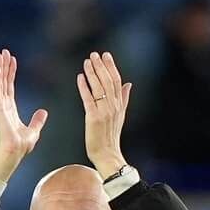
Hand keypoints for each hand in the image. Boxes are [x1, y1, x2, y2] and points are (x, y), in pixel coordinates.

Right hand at [0, 49, 46, 182]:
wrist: (14, 152)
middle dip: (4, 67)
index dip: (11, 74)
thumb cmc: (21, 146)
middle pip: (3, 81)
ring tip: (0, 54)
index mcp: (9, 109)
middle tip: (4, 52)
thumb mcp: (33, 131)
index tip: (12, 63)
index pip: (10, 88)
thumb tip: (43, 112)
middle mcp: (2, 105)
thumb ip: (37, 121)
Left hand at [76, 51, 131, 179]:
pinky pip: (88, 99)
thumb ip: (124, 98)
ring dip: (92, 73)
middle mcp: (114, 106)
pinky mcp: (94, 118)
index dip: (111, 67)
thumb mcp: (121, 115)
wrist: (108, 154)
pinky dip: (84, 87)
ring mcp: (104, 112)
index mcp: (120, 105)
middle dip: (101, 66)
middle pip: (108, 82)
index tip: (105, 55)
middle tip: (94, 54)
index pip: (117, 81)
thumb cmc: (111, 136)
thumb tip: (129, 84)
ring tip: (87, 62)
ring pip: (99, 88)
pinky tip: (80, 77)